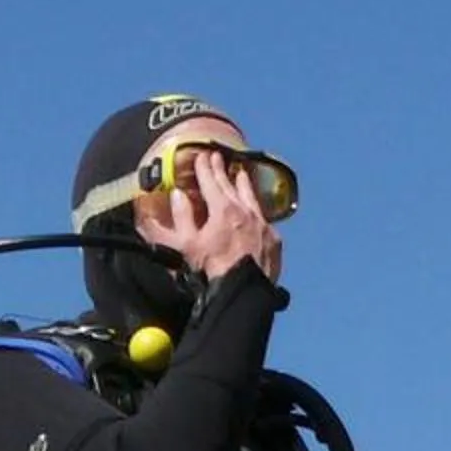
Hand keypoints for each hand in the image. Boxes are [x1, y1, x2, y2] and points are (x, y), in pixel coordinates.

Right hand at [154, 154, 280, 285]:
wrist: (243, 293)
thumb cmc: (211, 271)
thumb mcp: (187, 245)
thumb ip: (181, 217)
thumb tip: (177, 195)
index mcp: (223, 210)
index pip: (210, 182)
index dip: (204, 168)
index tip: (201, 156)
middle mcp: (246, 212)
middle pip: (231, 186)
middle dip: (222, 171)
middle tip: (217, 158)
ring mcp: (263, 225)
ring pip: (252, 198)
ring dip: (244, 184)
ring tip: (241, 174)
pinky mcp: (273, 241)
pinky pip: (264, 218)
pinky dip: (257, 210)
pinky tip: (256, 210)